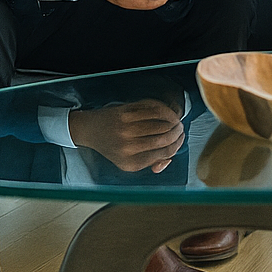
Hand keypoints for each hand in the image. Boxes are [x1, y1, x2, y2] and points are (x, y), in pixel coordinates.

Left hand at [67, 98, 184, 172]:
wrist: (90, 130)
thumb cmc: (112, 146)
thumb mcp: (128, 162)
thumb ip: (149, 163)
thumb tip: (167, 160)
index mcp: (131, 162)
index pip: (163, 153)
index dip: (177, 145)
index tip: (181, 139)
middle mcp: (128, 146)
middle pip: (164, 138)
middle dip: (177, 133)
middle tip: (181, 129)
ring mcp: (126, 127)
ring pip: (160, 123)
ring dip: (173, 120)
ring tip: (176, 121)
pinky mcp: (125, 112)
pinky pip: (151, 109)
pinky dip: (163, 109)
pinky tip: (167, 111)